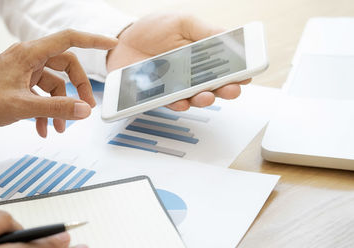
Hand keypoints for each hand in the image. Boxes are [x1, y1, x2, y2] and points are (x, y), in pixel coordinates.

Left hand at [0, 30, 116, 161]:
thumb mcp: (24, 106)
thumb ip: (57, 109)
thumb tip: (84, 110)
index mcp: (30, 54)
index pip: (70, 40)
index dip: (93, 41)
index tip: (112, 46)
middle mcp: (28, 58)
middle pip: (65, 67)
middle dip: (77, 90)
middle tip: (85, 109)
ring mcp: (21, 70)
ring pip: (52, 85)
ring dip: (58, 107)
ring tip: (58, 129)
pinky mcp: (16, 83)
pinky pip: (38, 93)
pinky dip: (44, 110)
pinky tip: (42, 129)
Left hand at [107, 13, 250, 110]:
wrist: (121, 40)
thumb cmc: (152, 29)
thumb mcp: (182, 23)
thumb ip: (205, 31)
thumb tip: (229, 37)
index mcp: (202, 55)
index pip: (226, 66)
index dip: (239, 72)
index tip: (248, 74)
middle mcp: (192, 73)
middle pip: (215, 85)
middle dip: (226, 89)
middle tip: (232, 89)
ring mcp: (176, 85)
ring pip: (195, 97)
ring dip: (204, 99)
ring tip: (207, 97)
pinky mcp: (159, 95)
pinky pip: (171, 103)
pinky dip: (177, 104)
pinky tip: (182, 101)